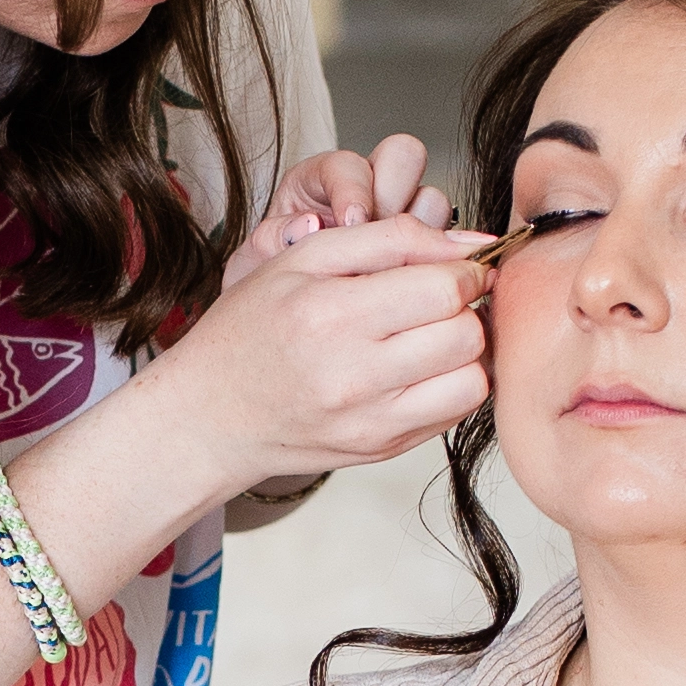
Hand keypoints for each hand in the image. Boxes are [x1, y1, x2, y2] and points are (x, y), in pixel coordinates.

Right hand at [155, 206, 494, 492]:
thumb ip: (390, 236)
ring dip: (466, 350)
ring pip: (473, 379)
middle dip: (467, 308)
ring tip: (433, 333)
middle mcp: (353, 376)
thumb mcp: (304, 258)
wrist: (212, 413)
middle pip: (467, 334)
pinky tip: (419, 367)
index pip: (445, 289)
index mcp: (330, 315)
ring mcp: (371, 422)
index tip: (453, 266)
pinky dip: (451, 383)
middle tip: (443, 298)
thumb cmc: (252, 328)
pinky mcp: (383, 449)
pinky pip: (456, 412)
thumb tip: (472, 243)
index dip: (464, 269)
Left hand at [229, 127, 453, 276]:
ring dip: (421, 230)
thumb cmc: (270, 282)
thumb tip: (306, 225)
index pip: (350, 164)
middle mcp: (369, 189)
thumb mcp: (258, 258)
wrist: (284, 321)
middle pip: (405, 156)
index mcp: (323, 179)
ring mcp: (403, 219)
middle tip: (381, 233)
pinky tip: (413, 286)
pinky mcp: (425, 252)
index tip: (352, 222)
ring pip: (433, 199)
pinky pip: (447, 244)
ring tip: (396, 267)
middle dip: (396, 191)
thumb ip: (273, 237)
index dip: (355, 190)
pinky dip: (434, 262)